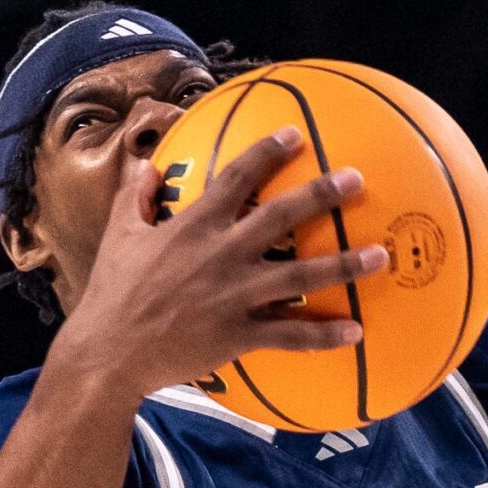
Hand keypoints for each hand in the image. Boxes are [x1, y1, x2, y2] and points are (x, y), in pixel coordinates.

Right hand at [62, 129, 388, 395]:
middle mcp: (221, 255)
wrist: (108, 353)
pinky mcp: (239, 335)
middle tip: (357, 180)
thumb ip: (135, 198)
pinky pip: (289, 335)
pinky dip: (323, 334)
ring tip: (379, 256)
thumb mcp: (118, 236)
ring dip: (343, 265)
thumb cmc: (112, 294)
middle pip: (281, 216)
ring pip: (300, 276)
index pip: (236, 178)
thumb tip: (144, 165)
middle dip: (322, 195)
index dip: (267, 153)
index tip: (296, 134)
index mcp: (193, 226)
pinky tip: (356, 331)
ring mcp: (234, 296)